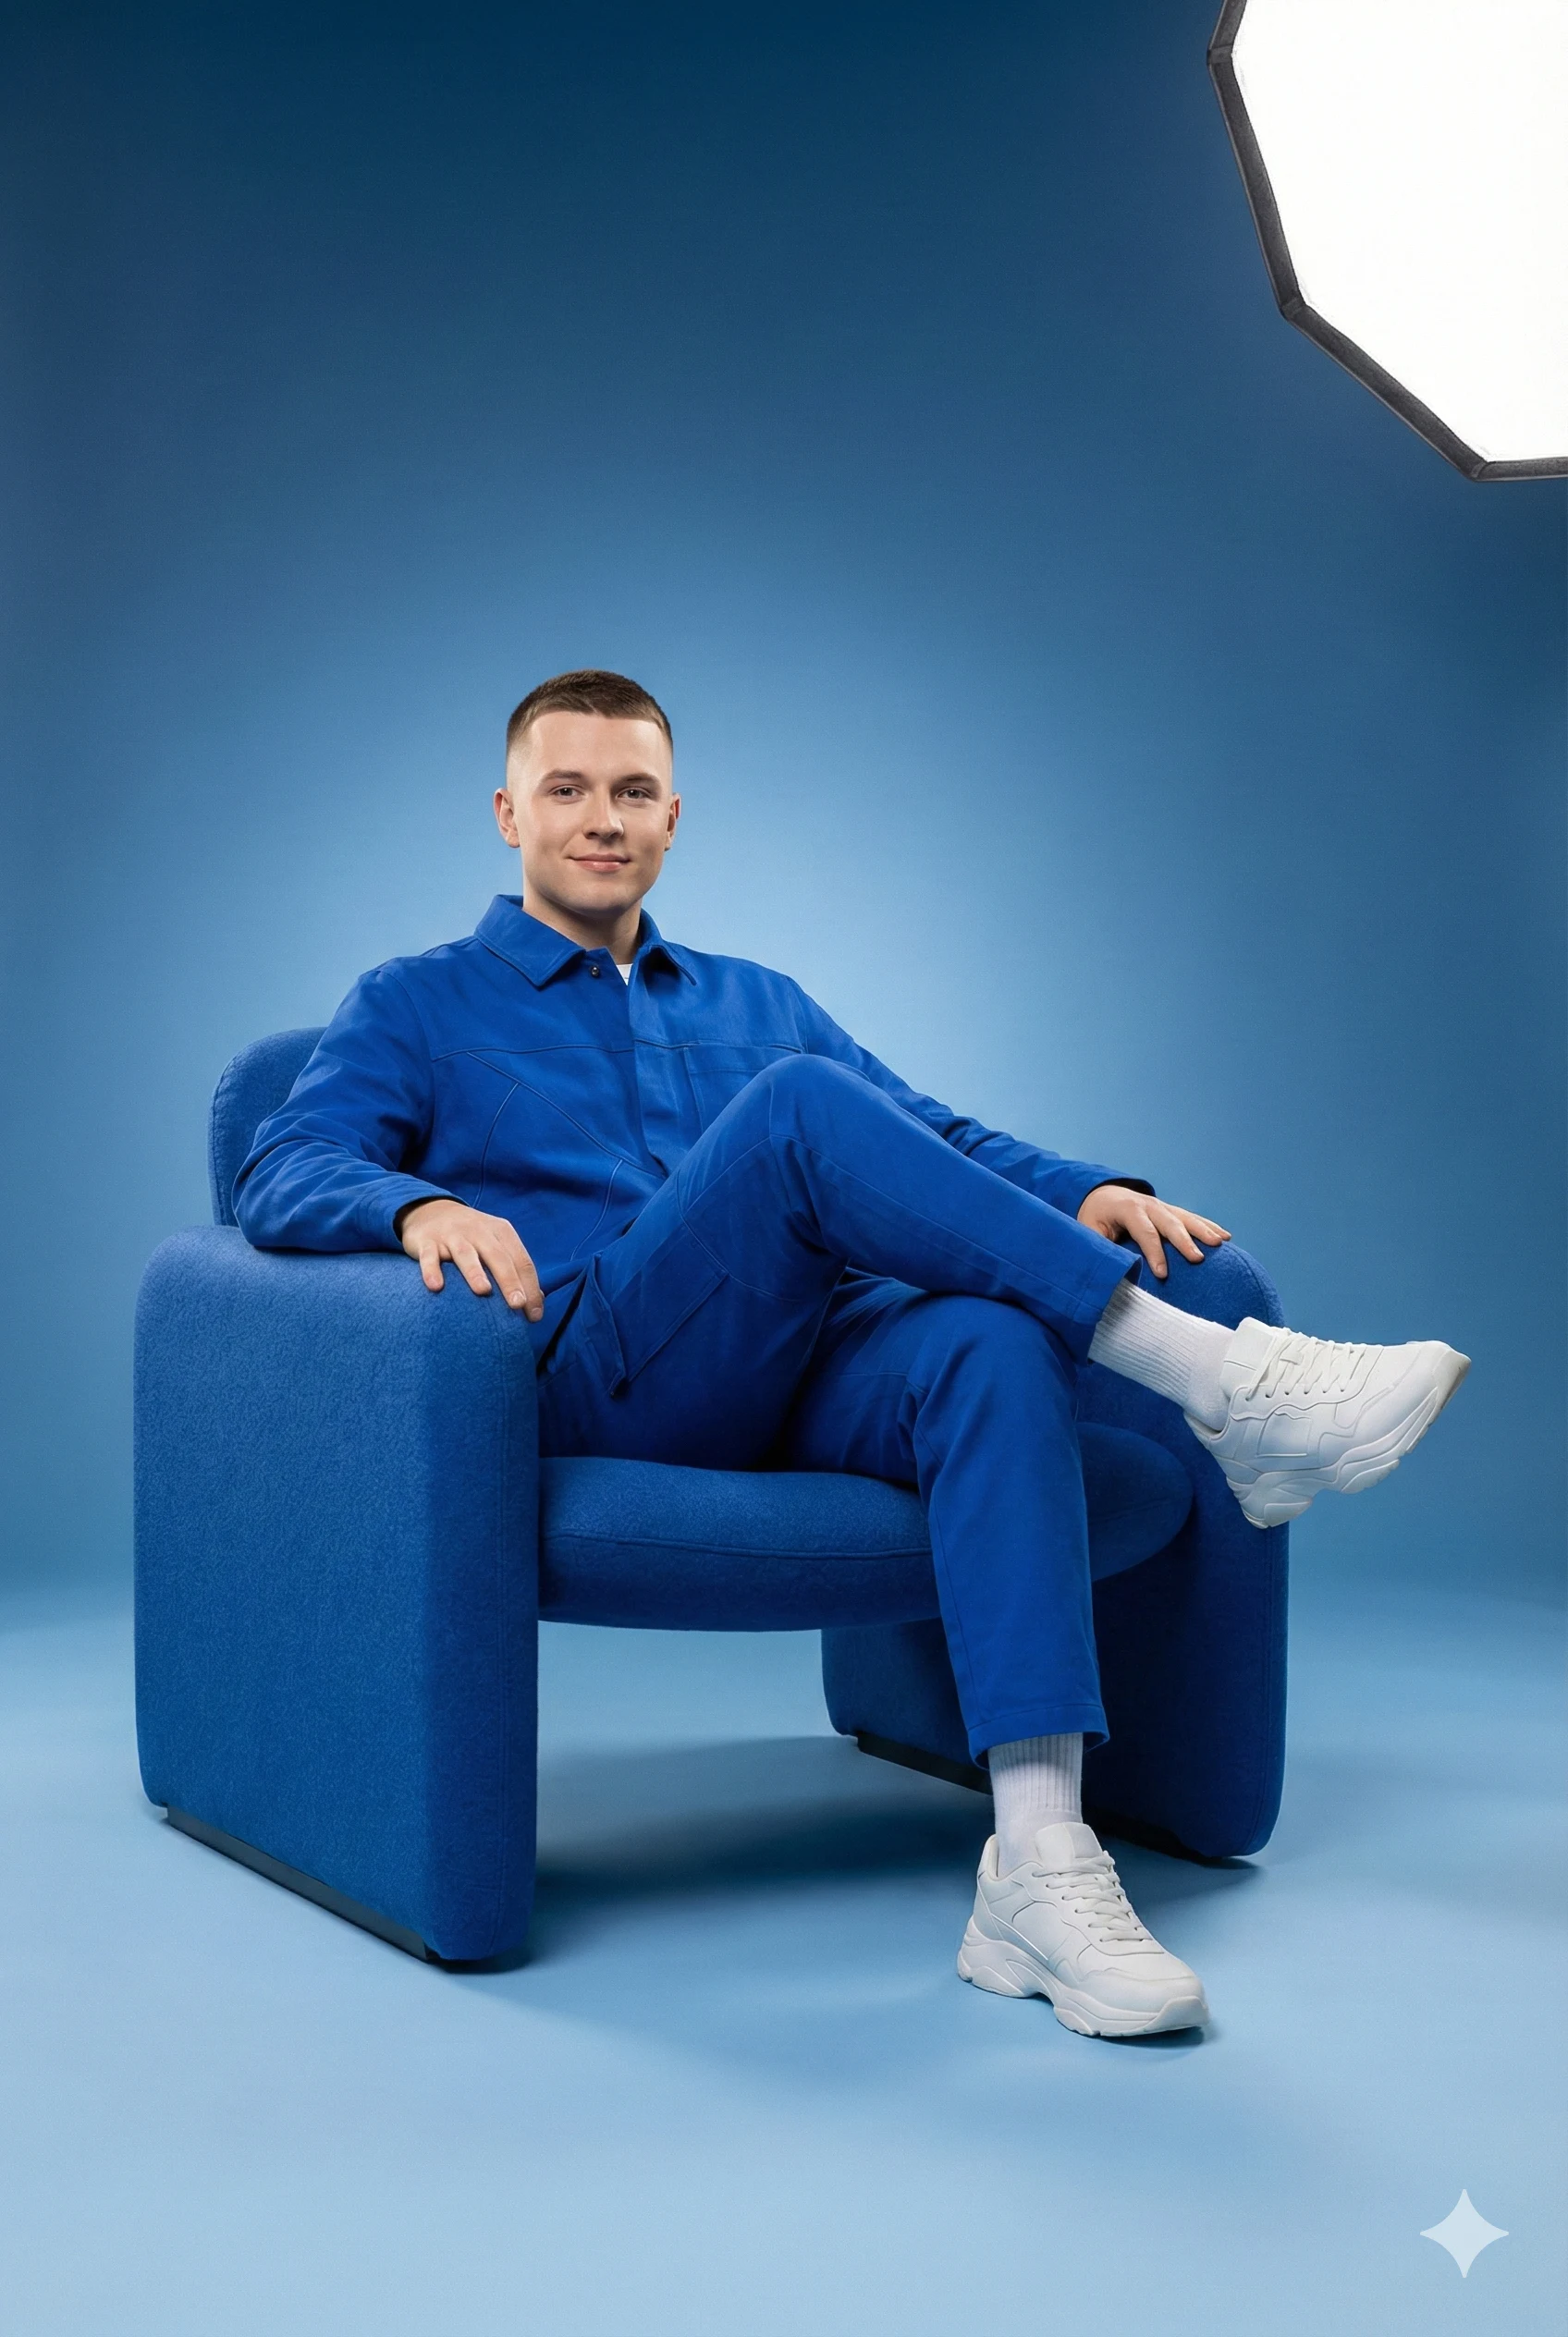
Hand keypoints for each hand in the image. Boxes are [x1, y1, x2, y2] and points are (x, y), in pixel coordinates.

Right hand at [397, 1197, 543, 1318]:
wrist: (431, 1210)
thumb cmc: (471, 1236)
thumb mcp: (495, 1243)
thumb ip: (513, 1267)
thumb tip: (535, 1299)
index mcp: (501, 1232)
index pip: (521, 1260)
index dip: (530, 1287)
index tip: (534, 1316)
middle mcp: (479, 1231)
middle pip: (498, 1257)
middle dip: (509, 1281)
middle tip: (517, 1304)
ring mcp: (452, 1235)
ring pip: (465, 1254)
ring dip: (475, 1272)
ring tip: (483, 1291)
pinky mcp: (427, 1241)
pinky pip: (429, 1257)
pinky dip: (431, 1270)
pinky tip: (436, 1287)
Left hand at [1076, 1184, 1229, 1280]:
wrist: (1102, 1195)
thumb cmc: (1094, 1219)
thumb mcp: (1088, 1231)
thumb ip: (1098, 1246)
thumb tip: (1110, 1268)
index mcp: (1127, 1209)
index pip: (1144, 1231)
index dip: (1154, 1253)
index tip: (1163, 1274)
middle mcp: (1148, 1205)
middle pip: (1169, 1223)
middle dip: (1184, 1241)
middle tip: (1197, 1259)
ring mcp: (1162, 1206)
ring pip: (1186, 1218)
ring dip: (1204, 1231)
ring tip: (1220, 1244)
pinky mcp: (1171, 1211)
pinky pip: (1192, 1218)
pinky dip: (1209, 1226)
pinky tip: (1225, 1237)